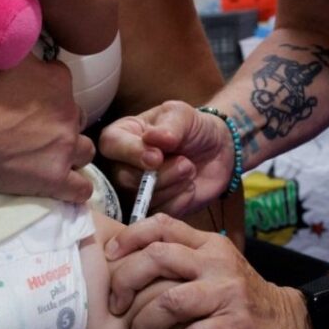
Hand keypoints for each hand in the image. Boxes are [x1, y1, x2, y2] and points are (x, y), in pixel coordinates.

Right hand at [0, 56, 94, 202]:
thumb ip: (22, 58)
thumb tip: (23, 50)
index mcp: (56, 79)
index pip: (61, 81)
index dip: (45, 91)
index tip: (27, 99)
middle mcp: (67, 112)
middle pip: (76, 117)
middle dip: (61, 123)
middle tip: (35, 130)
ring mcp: (64, 147)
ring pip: (85, 151)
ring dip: (71, 153)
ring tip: (48, 157)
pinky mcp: (55, 178)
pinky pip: (80, 189)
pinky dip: (74, 188)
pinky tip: (61, 186)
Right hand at [99, 101, 236, 215]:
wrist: (217, 152)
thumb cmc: (193, 129)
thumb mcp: (183, 115)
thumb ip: (169, 125)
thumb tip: (152, 137)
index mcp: (120, 136)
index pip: (111, 145)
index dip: (132, 153)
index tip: (157, 156)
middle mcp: (120, 165)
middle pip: (124, 179)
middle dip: (160, 174)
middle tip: (186, 164)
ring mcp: (133, 191)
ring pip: (142, 199)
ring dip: (173, 186)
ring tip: (190, 170)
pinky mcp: (150, 210)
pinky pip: (159, 213)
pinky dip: (179, 200)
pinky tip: (189, 187)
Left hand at [105, 213, 326, 328]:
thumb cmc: (243, 303)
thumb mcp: (216, 272)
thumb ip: (183, 263)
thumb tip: (127, 261)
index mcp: (209, 246)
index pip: (161, 225)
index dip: (128, 239)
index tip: (108, 260)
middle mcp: (218, 264)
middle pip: (156, 258)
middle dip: (125, 283)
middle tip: (116, 309)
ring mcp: (230, 294)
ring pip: (169, 302)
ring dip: (144, 327)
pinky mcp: (240, 327)